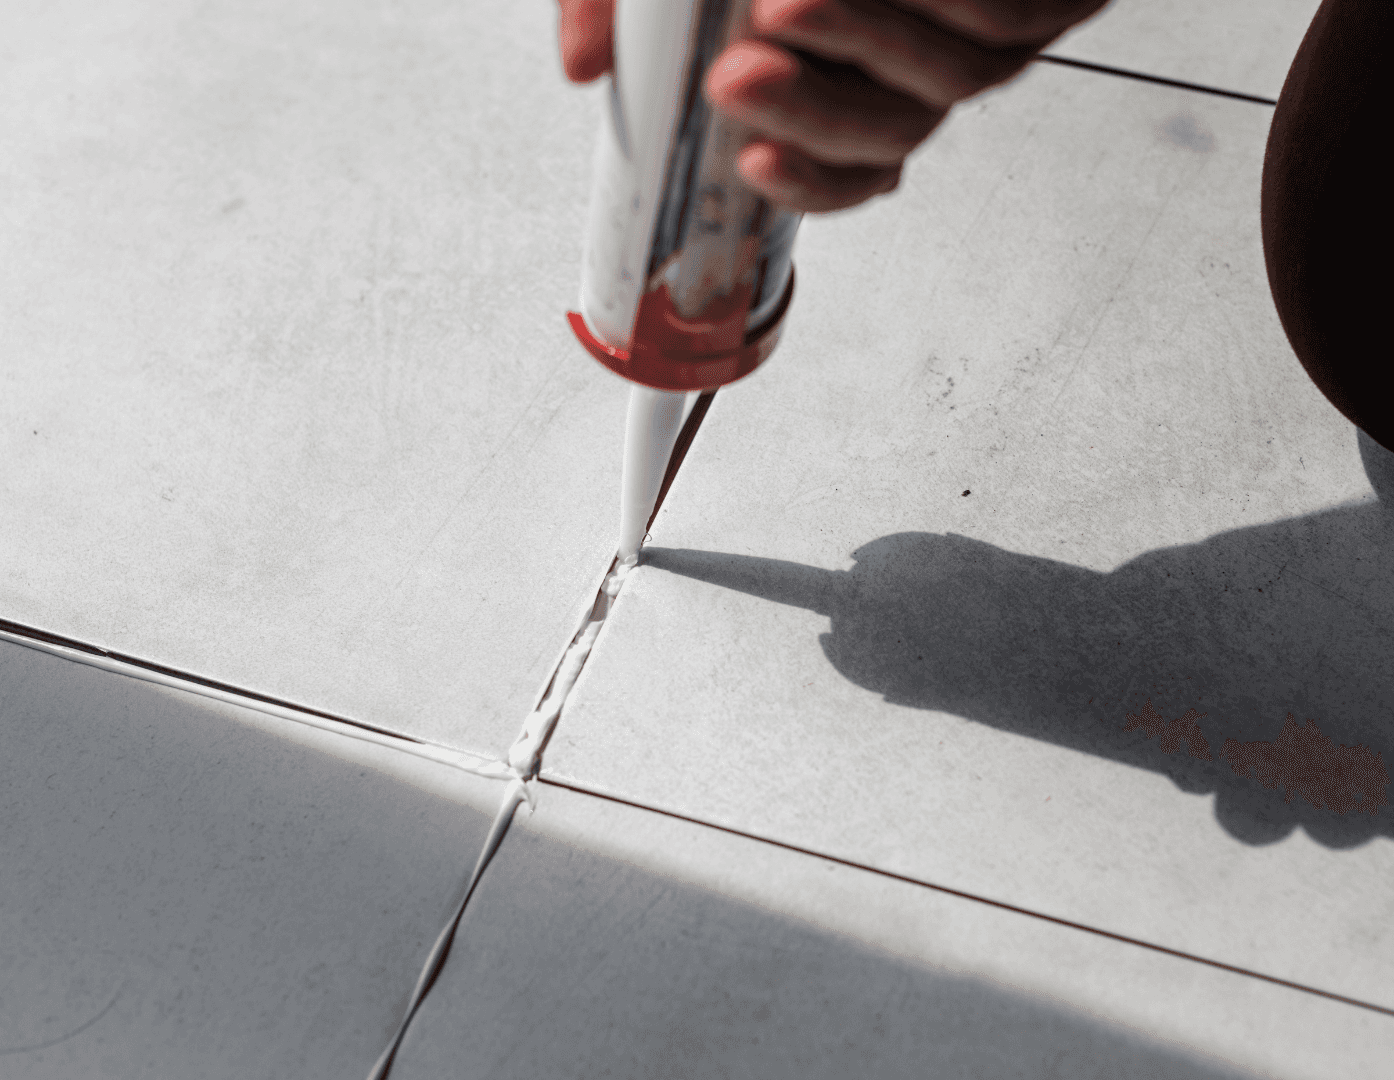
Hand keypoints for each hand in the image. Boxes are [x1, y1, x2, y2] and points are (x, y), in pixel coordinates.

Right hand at [557, 0, 1107, 212]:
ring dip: (865, 45)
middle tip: (738, 71)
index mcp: (852, 82)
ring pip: (944, 85)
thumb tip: (580, 67)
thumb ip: (619, 5)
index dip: (803, 186)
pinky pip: (1005, 19)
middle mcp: (919, 73)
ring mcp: (985, 37)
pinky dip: (942, 0)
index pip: (842, 175)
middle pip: (886, 139)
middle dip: (810, 113)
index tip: (749, 164)